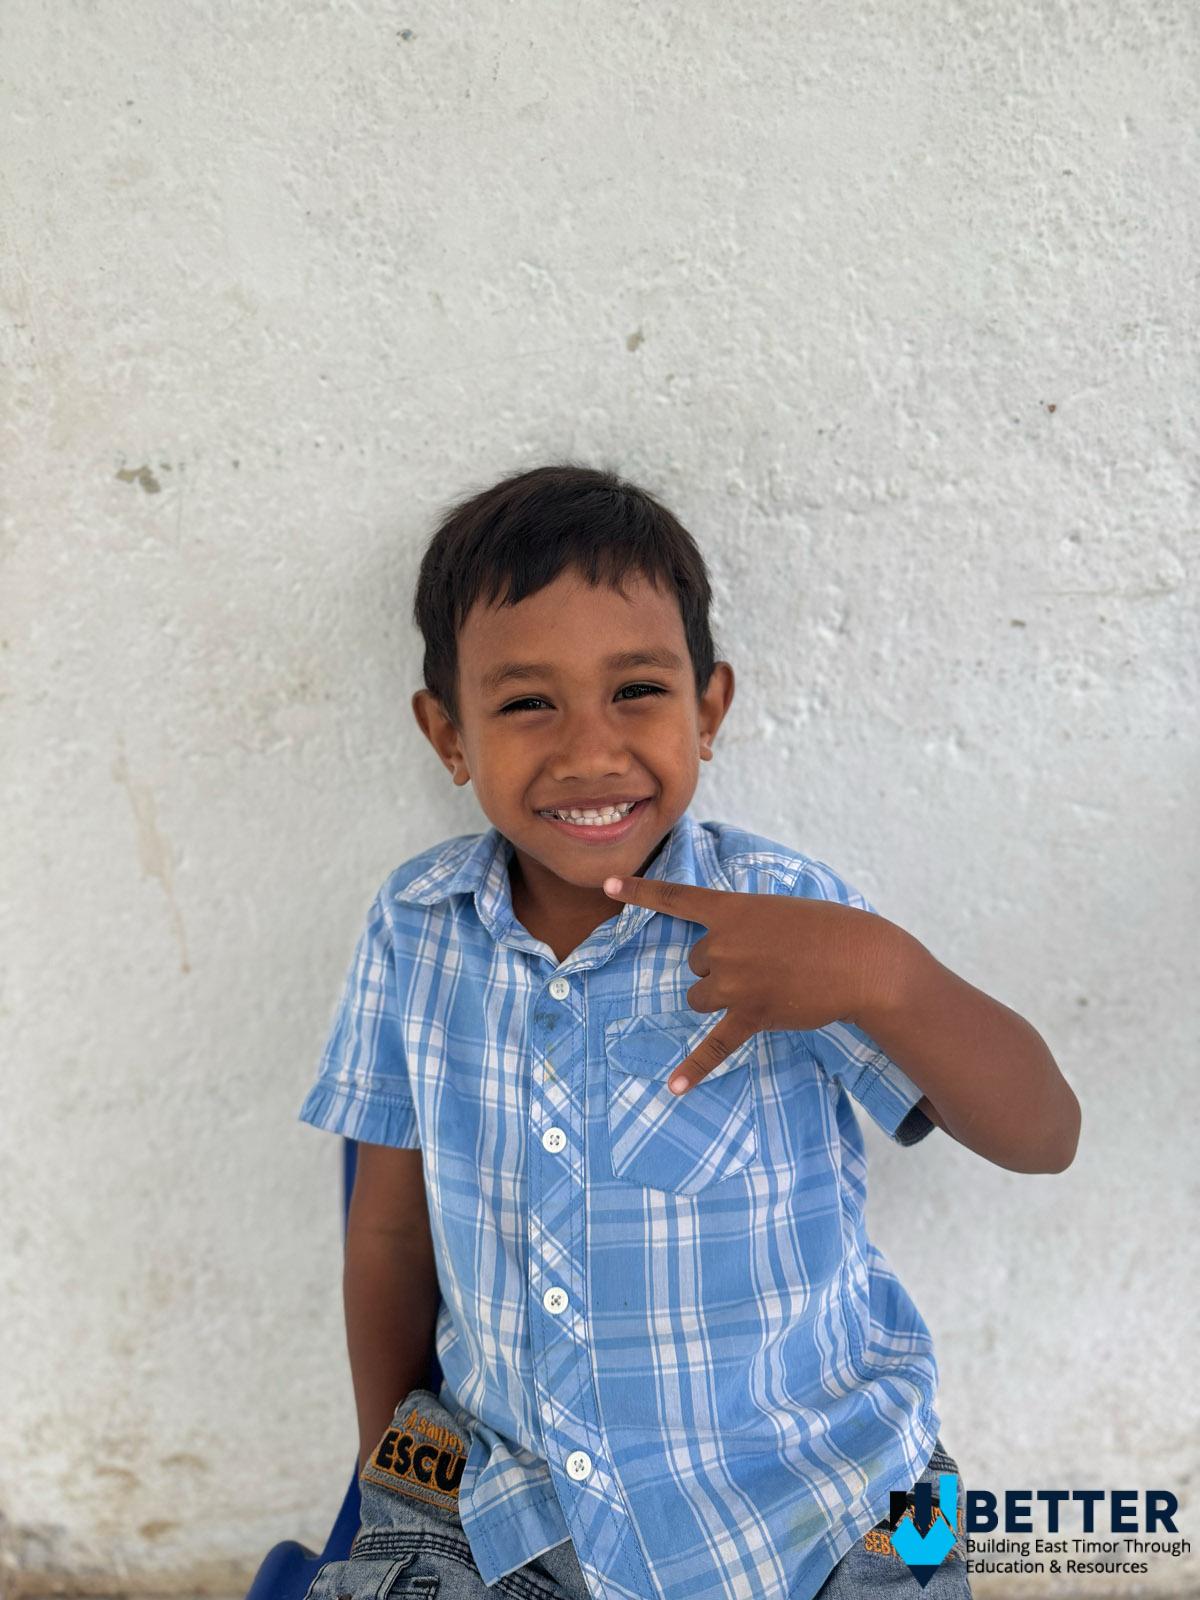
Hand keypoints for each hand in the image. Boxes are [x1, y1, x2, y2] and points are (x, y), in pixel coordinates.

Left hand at [602, 873, 897, 1093]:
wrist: (861, 961)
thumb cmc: (827, 929)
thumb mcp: (777, 911)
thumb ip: (743, 924)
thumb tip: (726, 953)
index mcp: (730, 909)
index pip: (675, 897)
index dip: (639, 890)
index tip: (606, 885)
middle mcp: (724, 945)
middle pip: (695, 963)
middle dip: (721, 965)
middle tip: (764, 961)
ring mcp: (735, 983)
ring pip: (700, 997)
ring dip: (721, 997)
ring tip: (765, 987)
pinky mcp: (751, 1015)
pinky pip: (715, 1045)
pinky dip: (695, 1068)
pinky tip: (674, 1090)